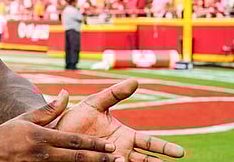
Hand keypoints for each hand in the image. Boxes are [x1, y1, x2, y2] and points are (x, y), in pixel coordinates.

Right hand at [0, 89, 124, 160]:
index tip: (110, 146)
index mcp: (42, 137)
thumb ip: (49, 110)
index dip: (94, 145)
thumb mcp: (25, 119)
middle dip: (99, 159)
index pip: (74, 141)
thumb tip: (66, 94)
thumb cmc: (5, 135)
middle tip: (117, 159)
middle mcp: (43, 154)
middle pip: (77, 158)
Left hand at [54, 78, 184, 160]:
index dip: (164, 148)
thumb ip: (114, 94)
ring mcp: (111, 161)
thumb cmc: (75, 118)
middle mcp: (121, 151)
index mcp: (124, 136)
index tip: (180, 153)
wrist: (54, 131)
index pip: (149, 143)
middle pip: (146, 160)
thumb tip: (135, 80)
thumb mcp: (95, 103)